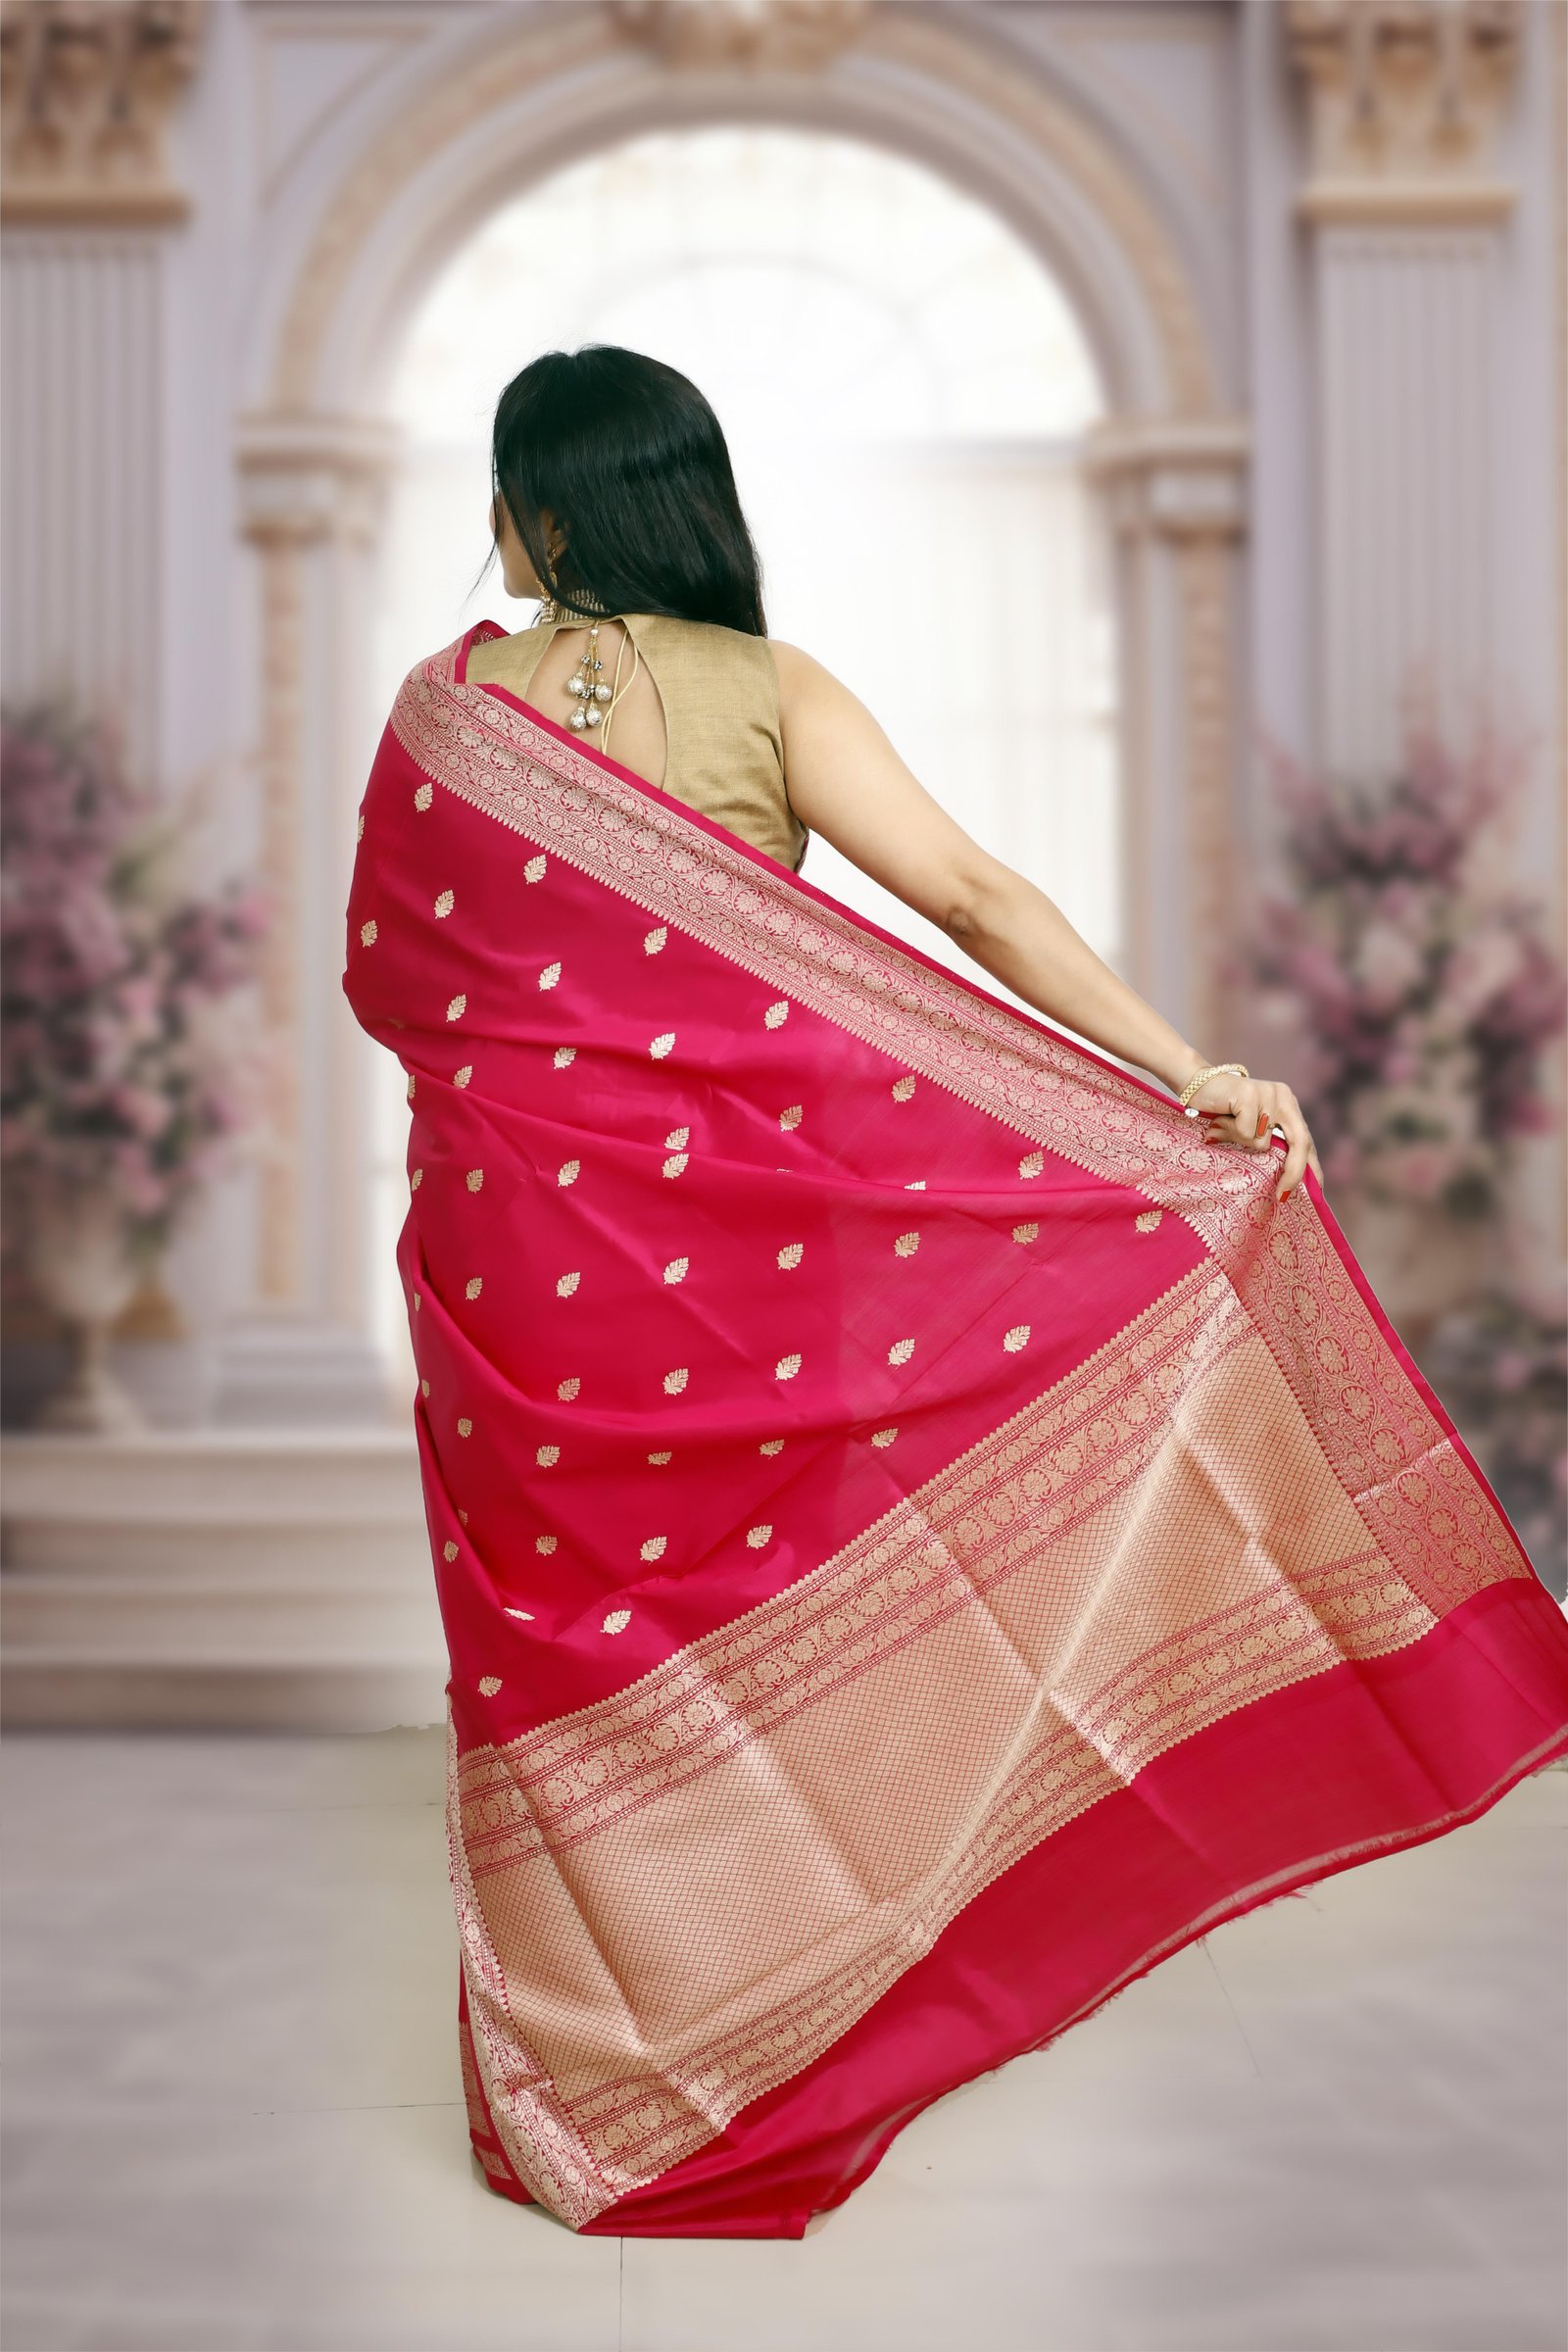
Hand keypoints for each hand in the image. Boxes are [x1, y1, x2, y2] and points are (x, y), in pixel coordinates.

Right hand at [1183, 1071, 1323, 1203]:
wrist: (1194, 1084)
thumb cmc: (1221, 1112)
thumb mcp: (1250, 1129)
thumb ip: (1267, 1143)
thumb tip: (1284, 1182)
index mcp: (1288, 1105)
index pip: (1306, 1139)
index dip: (1310, 1166)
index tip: (1314, 1191)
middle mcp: (1283, 1097)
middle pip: (1299, 1141)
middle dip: (1293, 1172)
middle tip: (1282, 1194)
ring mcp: (1268, 1093)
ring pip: (1263, 1142)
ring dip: (1240, 1142)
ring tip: (1224, 1129)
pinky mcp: (1250, 1094)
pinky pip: (1246, 1132)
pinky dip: (1229, 1132)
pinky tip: (1218, 1121)